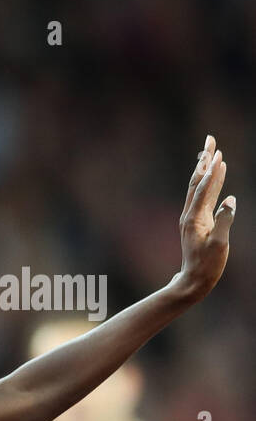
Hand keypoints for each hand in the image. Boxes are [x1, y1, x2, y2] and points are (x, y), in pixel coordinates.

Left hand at [176, 135, 236, 299]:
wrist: (193, 281)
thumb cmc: (208, 265)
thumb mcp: (219, 245)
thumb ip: (224, 221)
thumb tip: (230, 200)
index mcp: (194, 218)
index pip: (204, 189)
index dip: (212, 171)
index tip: (219, 154)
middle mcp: (189, 214)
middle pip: (196, 181)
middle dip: (204, 160)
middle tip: (210, 139)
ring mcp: (191, 217)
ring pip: (197, 187)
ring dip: (204, 168)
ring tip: (211, 151)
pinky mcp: (195, 222)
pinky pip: (202, 196)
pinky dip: (209, 182)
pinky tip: (215, 175)